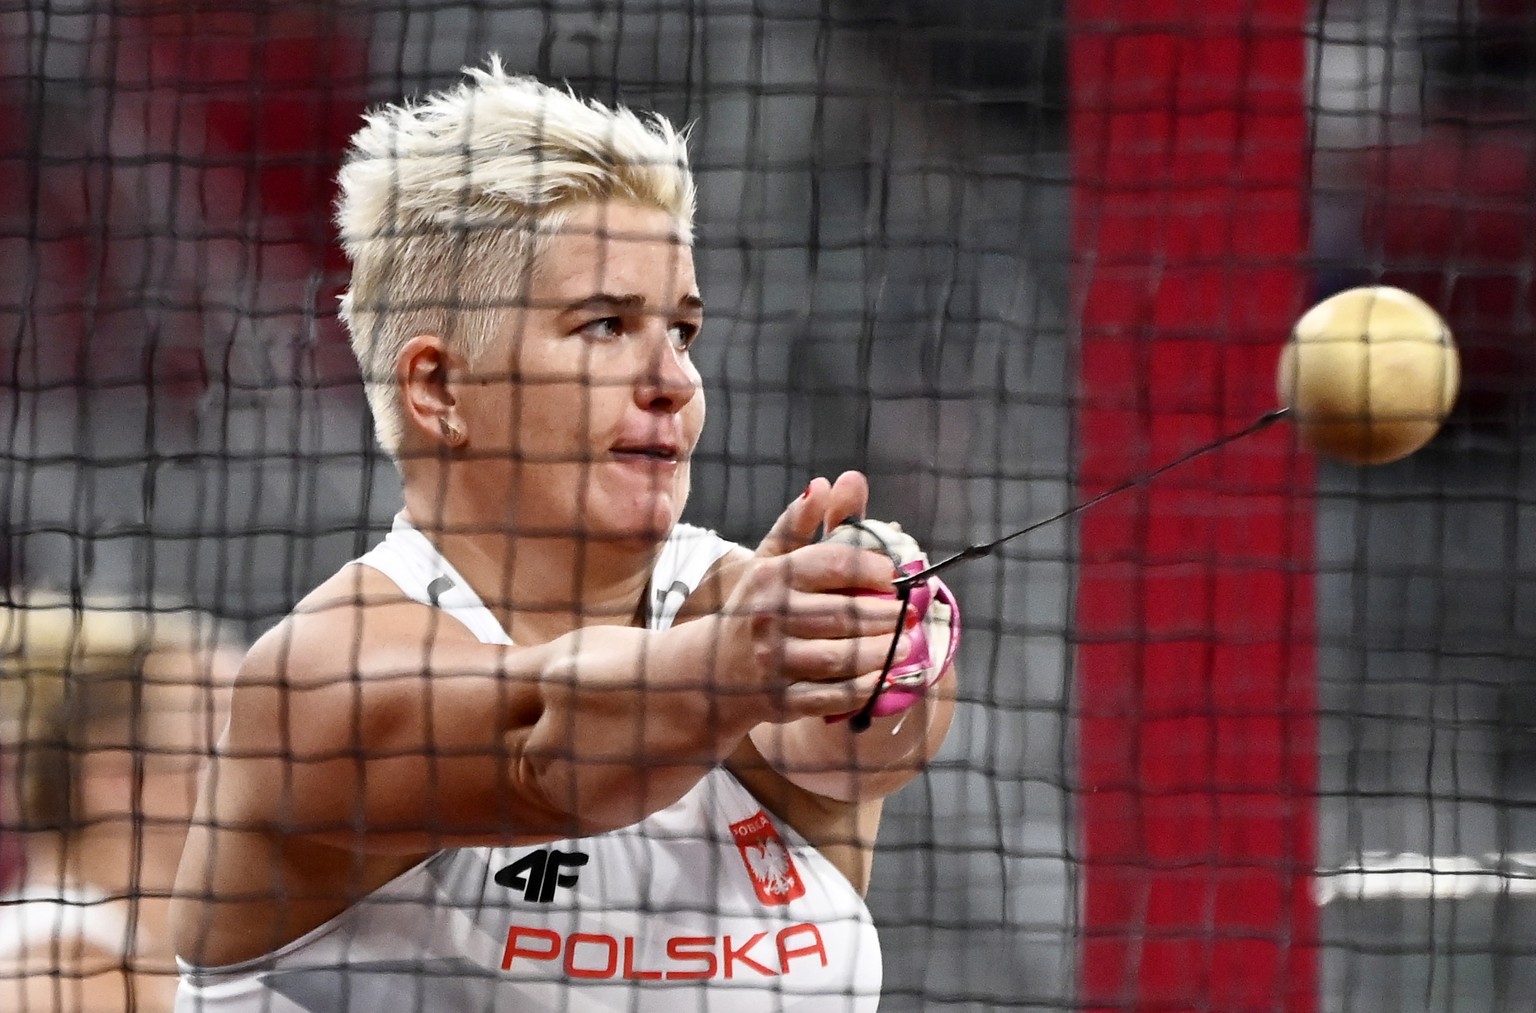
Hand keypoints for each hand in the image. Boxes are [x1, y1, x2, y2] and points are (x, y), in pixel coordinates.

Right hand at [719, 473, 904, 720]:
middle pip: (843, 613)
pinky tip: (882, 675)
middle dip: (886, 614)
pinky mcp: (780, 699)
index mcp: (771, 577)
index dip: (871, 568)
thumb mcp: (772, 561)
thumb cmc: (756, 607)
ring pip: (841, 657)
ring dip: (881, 651)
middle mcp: (768, 616)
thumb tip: (830, 483)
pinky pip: (831, 695)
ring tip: (905, 643)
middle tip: (910, 612)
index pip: (832, 563)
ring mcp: (773, 661)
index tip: (894, 575)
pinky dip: (862, 687)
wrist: (712, 670)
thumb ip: (802, 524)